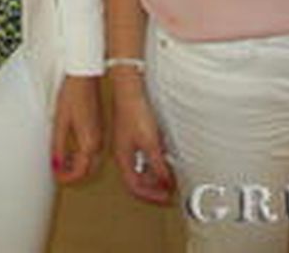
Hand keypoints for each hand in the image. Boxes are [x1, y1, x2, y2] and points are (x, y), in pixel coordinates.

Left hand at [50, 74, 102, 183]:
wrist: (85, 77)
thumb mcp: (60, 122)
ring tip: (63, 163)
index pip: (80, 171)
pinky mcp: (99, 128)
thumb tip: (56, 165)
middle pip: (89, 170)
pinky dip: (83, 157)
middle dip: (74, 175)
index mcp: (89, 142)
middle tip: (60, 173)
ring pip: (92, 161)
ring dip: (79, 166)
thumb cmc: (72, 95)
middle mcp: (98, 142)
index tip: (57, 177)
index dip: (67, 178)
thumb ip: (58, 146)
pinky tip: (72, 151)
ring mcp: (101, 135)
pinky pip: (94, 150)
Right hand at [109, 74, 174, 204]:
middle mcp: (122, 153)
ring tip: (166, 177)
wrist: (129, 91)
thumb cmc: (134, 112)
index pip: (134, 187)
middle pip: (136, 179)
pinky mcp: (132, 135)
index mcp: (122, 158)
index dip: (151, 195)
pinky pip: (142, 157)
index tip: (164, 197)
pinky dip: (152, 163)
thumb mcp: (150, 143)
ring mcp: (126, 144)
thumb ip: (158, 164)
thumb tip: (165, 181)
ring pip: (139, 168)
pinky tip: (161, 159)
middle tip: (167, 191)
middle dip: (153, 188)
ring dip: (153, 175)